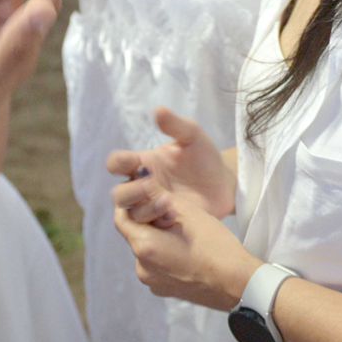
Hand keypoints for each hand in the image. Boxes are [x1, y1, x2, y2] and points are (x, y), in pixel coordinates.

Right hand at [107, 108, 235, 219]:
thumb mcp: (193, 137)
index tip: (135, 162)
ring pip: (132, 215)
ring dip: (146, 210)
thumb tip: (158, 110)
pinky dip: (158, 224)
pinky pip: (150, 230)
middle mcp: (142, 187)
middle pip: (118, 194)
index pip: (116, 163)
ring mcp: (152, 208)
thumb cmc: (205, 157)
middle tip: (153, 186)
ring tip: (168, 203)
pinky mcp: (164, 225)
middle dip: (132, 191)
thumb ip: (176, 125)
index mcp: (143, 163)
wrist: (225, 185)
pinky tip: (175, 217)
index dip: (118, 163)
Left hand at [114, 192, 261, 311]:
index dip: (132, 203)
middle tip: (172, 212)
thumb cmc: (214, 244)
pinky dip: (165, 255)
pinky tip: (186, 250)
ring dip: (158, 238)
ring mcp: (153, 283)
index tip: (148, 195)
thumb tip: (141, 180)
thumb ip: (158, 196)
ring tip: (182, 231)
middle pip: (135, 235)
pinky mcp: (165, 291)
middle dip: (148, 221)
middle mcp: (141, 268)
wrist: (237, 284)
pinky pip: (157, 267)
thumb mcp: (187, 212)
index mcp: (143, 247)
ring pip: (147, 250)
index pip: (121, 218)